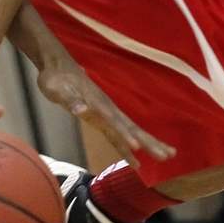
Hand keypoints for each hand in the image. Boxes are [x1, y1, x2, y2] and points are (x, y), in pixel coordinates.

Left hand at [36, 52, 175, 166]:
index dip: (124, 135)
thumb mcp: (56, 89)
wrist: (56, 65)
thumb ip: (70, 99)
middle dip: (149, 141)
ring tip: (168, 155)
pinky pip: (119, 133)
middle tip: (168, 155)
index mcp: (97, 103)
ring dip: (148, 142)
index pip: (113, 122)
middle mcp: (106, 108)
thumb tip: (81, 110)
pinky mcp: (101, 115)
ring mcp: (106, 112)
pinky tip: (136, 157)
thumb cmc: (55, 78)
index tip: (137, 147)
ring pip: (130, 130)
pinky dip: (128, 145)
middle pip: (130, 128)